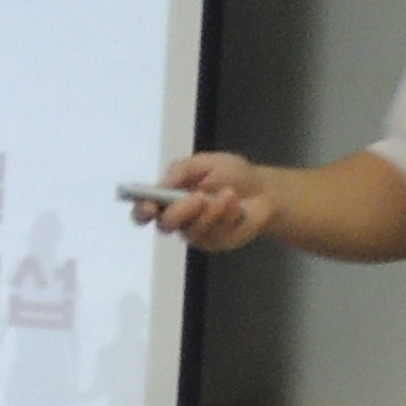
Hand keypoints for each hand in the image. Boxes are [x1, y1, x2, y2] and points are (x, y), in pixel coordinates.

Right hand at [132, 153, 273, 253]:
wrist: (264, 190)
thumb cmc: (231, 175)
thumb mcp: (206, 163)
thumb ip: (180, 170)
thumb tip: (160, 184)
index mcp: (168, 198)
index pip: (143, 212)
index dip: (142, 212)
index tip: (150, 207)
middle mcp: (178, 219)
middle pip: (165, 225)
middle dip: (182, 211)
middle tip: (201, 197)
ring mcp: (195, 234)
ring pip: (193, 231)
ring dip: (213, 211)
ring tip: (230, 195)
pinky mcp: (214, 243)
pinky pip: (215, 235)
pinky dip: (228, 217)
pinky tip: (239, 208)